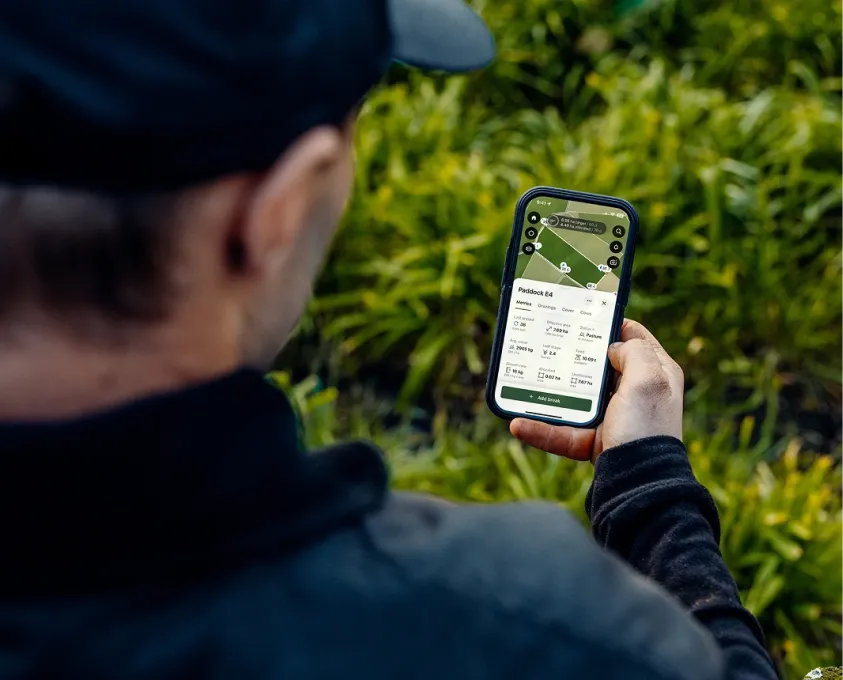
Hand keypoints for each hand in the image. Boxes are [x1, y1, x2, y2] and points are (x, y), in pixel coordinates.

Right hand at [510, 319, 683, 462]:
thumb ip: (634, 352)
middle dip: (572, 356)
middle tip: (548, 342)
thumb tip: (613, 347)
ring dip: (549, 394)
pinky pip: (561, 432)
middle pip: (599, 366)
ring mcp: (614, 419)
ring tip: (523, 384)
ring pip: (576, 399)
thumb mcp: (649, 379)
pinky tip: (518, 424)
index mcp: (656, 374)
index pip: (634, 338)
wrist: (641, 485)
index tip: (582, 314)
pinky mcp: (594, 443)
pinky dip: (540, 430)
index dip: (610, 323)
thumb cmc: (647, 428)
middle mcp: (635, 394)